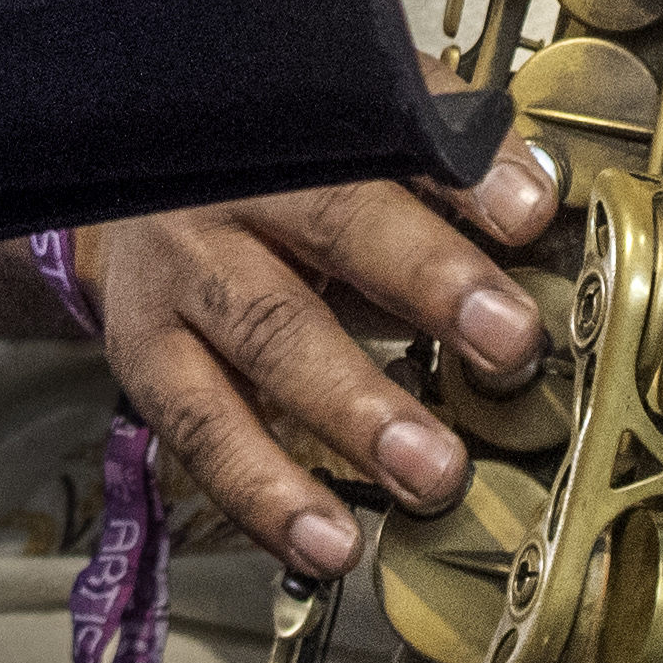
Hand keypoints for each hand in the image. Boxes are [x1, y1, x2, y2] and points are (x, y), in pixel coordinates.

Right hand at [85, 62, 558, 575]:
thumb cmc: (274, 155)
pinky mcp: (145, 355)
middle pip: (333, 225)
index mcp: (298, 118)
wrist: (127, 178)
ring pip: (267, 341)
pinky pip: (204, 433)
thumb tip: (535, 195)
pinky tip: (326, 544)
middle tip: (508, 348)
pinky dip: (268, 496)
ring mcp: (182, 274)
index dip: (463, 175)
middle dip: (427, 286)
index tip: (529, 214)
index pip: (389, 130)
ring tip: (430, 476)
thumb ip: (444, 148)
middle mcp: (234, 186)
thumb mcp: (351, 121)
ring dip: (354, 417)